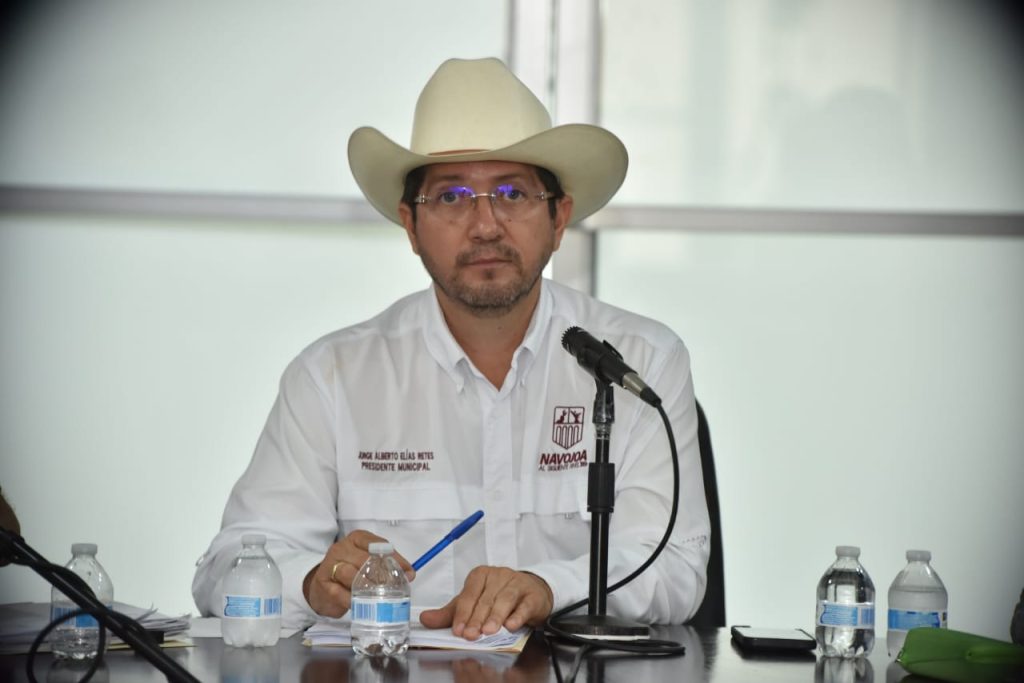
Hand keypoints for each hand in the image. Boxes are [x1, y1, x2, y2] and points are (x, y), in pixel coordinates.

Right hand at [302, 529, 413, 617]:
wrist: (322, 586)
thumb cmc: (349, 572)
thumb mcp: (368, 564)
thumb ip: (388, 566)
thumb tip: (409, 574)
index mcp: (357, 539)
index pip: (378, 544)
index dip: (395, 559)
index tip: (407, 572)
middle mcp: (342, 548)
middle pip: (365, 559)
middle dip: (382, 575)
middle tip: (394, 588)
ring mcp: (330, 565)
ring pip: (351, 574)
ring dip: (367, 588)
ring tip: (380, 597)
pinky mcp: (324, 584)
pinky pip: (340, 593)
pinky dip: (353, 600)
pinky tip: (362, 605)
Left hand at [419, 566, 552, 639]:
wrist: (531, 592)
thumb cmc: (498, 596)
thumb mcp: (473, 602)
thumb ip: (450, 613)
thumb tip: (425, 619)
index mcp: (480, 575)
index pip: (469, 594)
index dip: (463, 613)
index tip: (458, 630)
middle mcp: (498, 575)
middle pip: (486, 599)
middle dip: (477, 619)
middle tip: (471, 635)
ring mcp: (516, 583)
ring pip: (505, 599)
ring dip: (496, 616)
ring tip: (489, 631)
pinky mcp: (532, 595)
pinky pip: (524, 605)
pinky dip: (517, 615)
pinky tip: (511, 625)